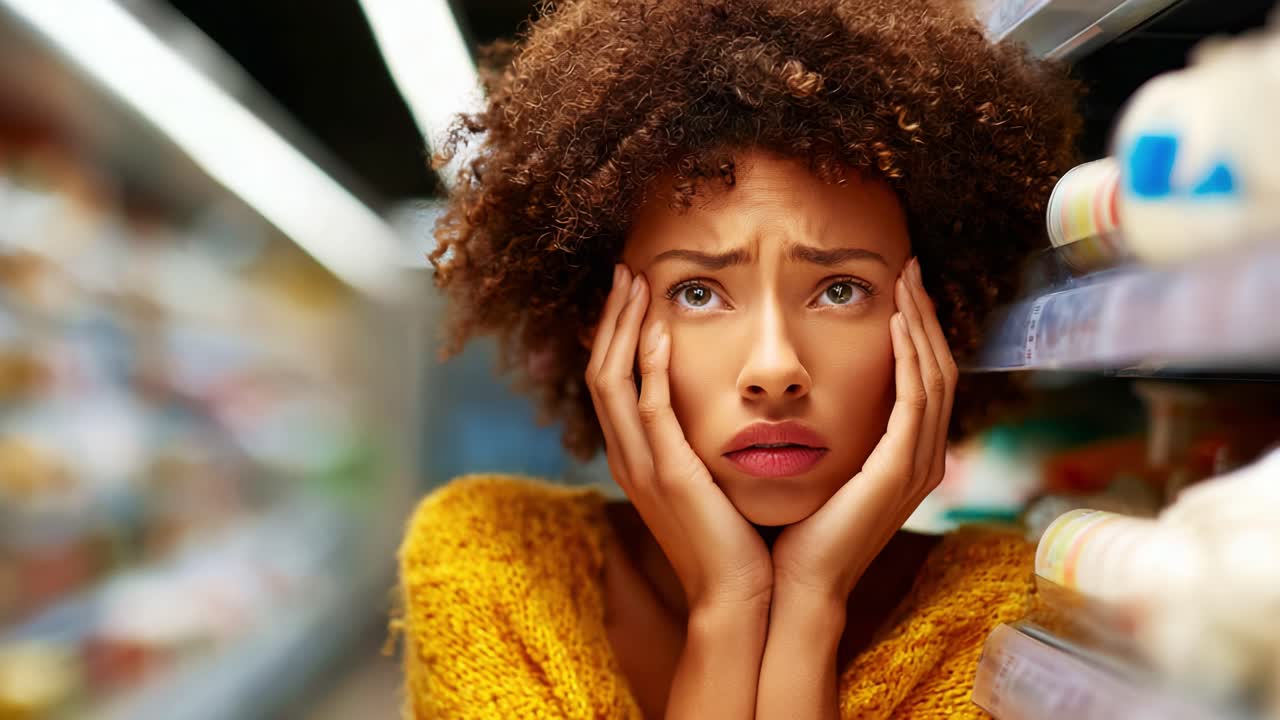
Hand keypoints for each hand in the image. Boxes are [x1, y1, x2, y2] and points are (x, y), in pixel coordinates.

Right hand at [585, 264, 772, 613]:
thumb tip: (717, 411)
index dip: (615, 334)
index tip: (633, 294)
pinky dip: (648, 365)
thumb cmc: (736, 541)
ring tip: (636, 283)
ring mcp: (642, 466)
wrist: (739, 598)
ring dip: (623, 327)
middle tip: (626, 271)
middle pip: (600, 370)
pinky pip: (647, 409)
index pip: (611, 381)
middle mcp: (628, 457)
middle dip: (612, 318)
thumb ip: (700, 445)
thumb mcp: (709, 483)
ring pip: (612, 380)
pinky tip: (659, 330)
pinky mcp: (668, 474)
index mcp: (637, 458)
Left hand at [771, 258, 956, 603]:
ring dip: (920, 324)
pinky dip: (911, 357)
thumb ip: (832, 432)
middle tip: (909, 270)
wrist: (794, 584)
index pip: (924, 379)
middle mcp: (923, 458)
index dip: (916, 331)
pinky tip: (897, 323)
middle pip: (938, 369)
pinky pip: (916, 399)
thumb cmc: (797, 530)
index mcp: (906, 458)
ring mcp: (917, 465)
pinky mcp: (901, 469)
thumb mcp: (822, 469)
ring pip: (934, 376)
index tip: (898, 289)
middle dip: (925, 316)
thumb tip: (809, 393)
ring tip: (905, 282)